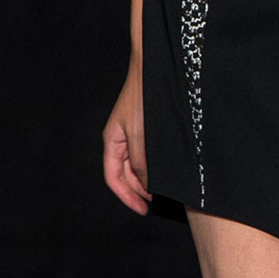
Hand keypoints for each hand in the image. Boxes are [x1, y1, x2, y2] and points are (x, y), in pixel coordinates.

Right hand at [103, 70, 151, 212]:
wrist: (155, 67)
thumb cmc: (144, 96)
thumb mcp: (142, 136)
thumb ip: (142, 163)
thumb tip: (147, 185)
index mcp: (112, 141)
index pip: (113, 178)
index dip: (126, 197)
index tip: (143, 209)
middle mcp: (120, 139)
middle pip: (125, 174)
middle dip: (138, 191)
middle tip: (155, 204)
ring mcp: (133, 133)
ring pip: (136, 165)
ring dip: (147, 180)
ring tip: (162, 191)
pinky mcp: (146, 127)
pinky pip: (146, 154)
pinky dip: (154, 166)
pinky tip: (165, 171)